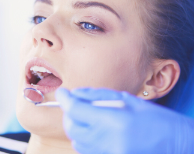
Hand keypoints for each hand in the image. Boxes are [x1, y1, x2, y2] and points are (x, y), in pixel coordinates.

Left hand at [55, 87, 193, 153]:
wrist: (178, 145)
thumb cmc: (156, 119)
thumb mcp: (127, 99)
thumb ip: (96, 96)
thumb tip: (74, 93)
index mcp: (115, 122)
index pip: (76, 110)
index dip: (65, 99)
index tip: (62, 92)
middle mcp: (109, 142)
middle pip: (72, 127)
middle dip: (69, 113)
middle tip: (75, 104)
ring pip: (77, 141)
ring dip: (77, 126)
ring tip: (89, 117)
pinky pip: (86, 151)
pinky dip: (85, 138)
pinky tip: (96, 130)